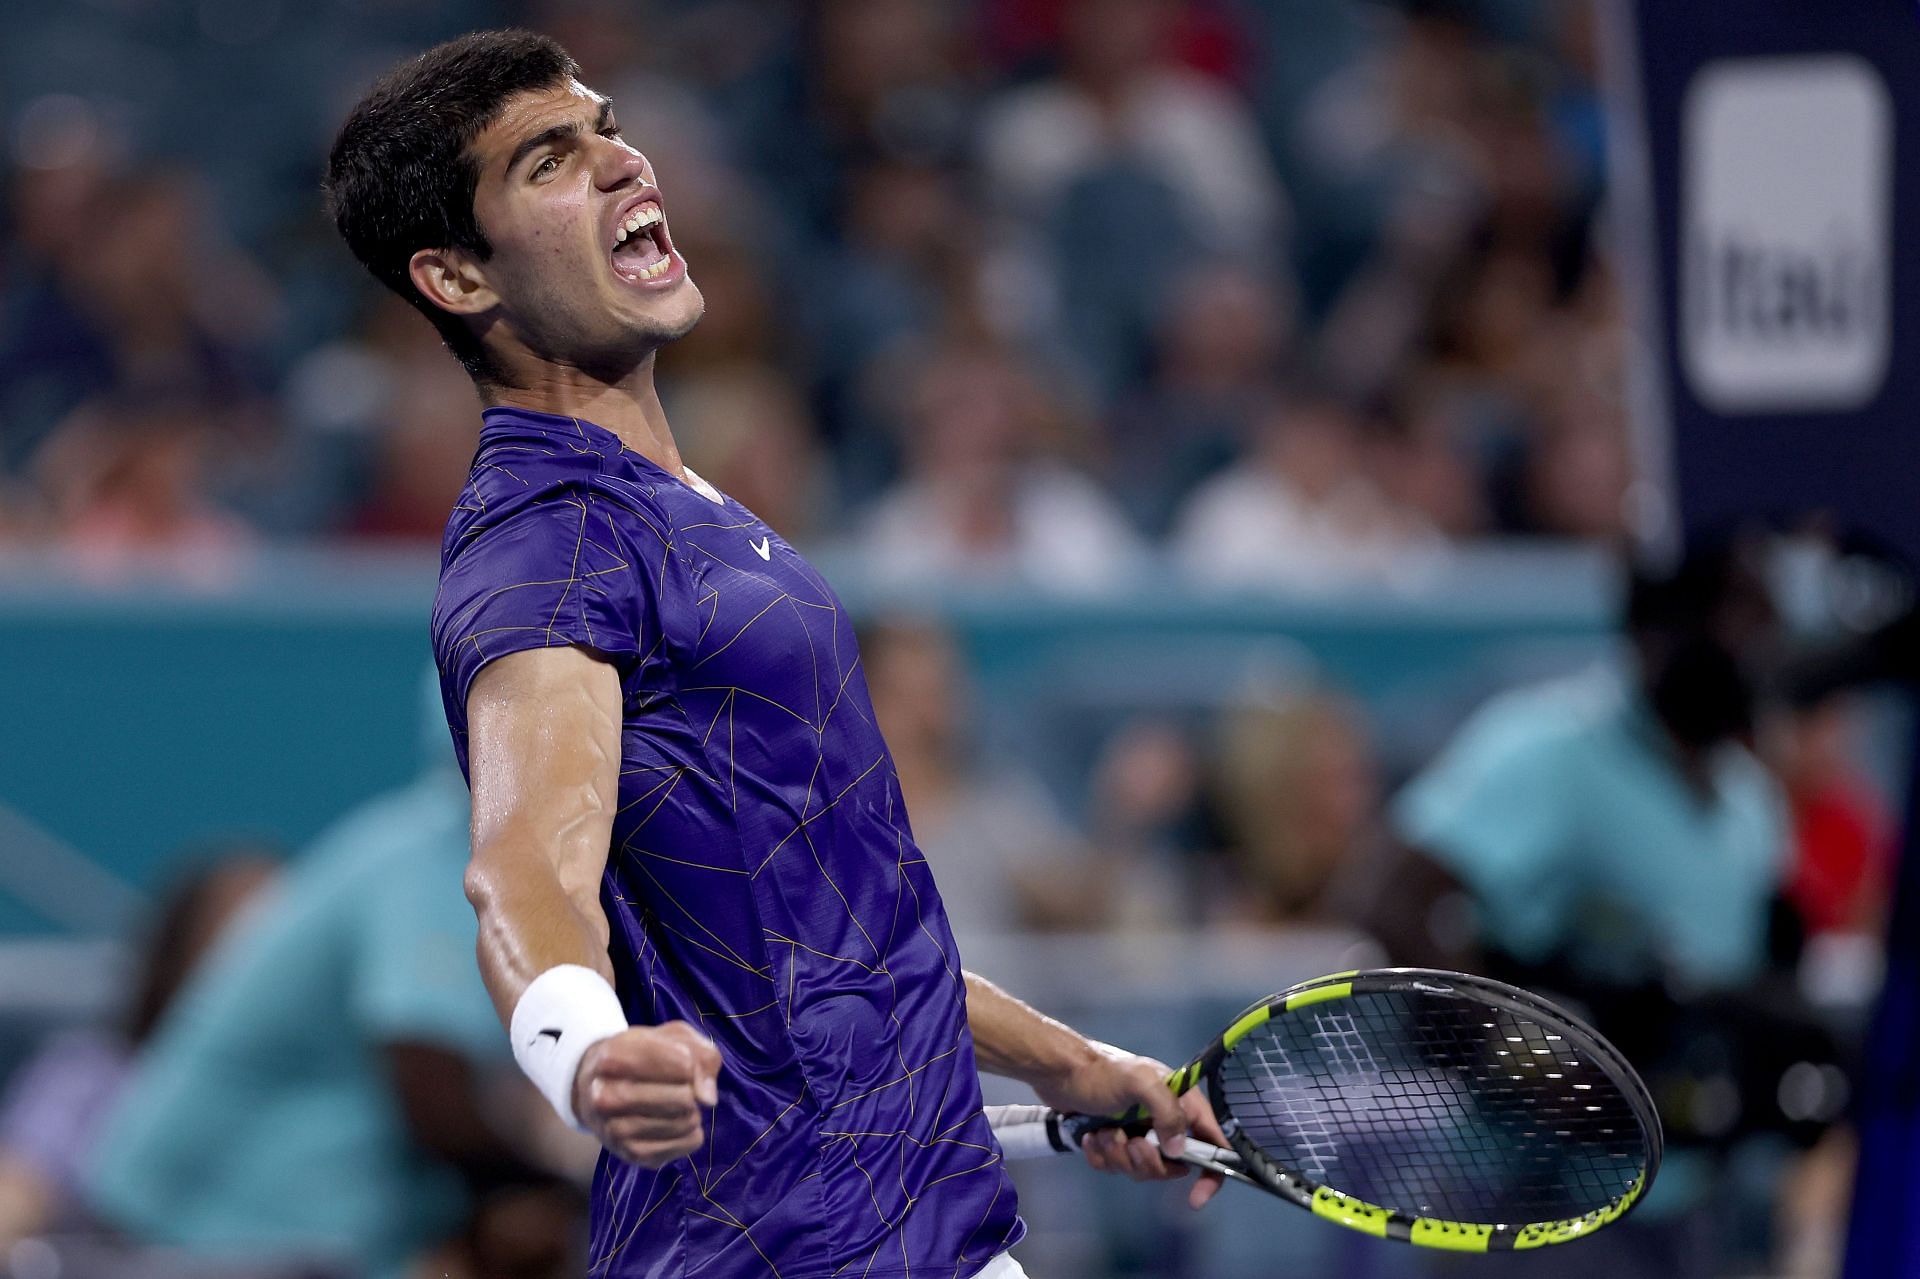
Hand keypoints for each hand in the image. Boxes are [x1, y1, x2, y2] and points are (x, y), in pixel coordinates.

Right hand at [571, 1022, 720, 1166]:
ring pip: (684, 1122)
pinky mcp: (630, 1154)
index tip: (682, 1063)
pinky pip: (685, 1144)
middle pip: (683, 1098)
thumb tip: (708, 1099)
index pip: (683, 1064)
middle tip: (681, 1087)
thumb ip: (701, 1055)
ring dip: (693, 1112)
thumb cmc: (642, 1056)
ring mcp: (614, 1130)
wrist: (597, 1087)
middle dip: (692, 1091)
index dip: (692, 1064)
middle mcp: (604, 1097)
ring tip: (678, 1105)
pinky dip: (692, 1133)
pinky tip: (677, 1123)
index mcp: (612, 1057)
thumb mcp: (672, 1037)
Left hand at [1034, 1043, 1227, 1208]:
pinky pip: (1115, 1167)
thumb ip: (1167, 1112)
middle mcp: (1164, 1120)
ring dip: (1119, 1156)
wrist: (1060, 1072)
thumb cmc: (1102, 1073)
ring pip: (1140, 1169)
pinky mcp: (1115, 1142)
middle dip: (1147, 1161)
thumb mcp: (1141, 1082)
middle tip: (1130, 1142)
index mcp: (1181, 1103)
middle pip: (1172, 1165)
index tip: (1196, 1196)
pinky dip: (1102, 1157)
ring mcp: (1139, 1132)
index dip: (1212, 1172)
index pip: (1212, 1142)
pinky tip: (1091, 1137)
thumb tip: (1178, 1151)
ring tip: (1104, 1132)